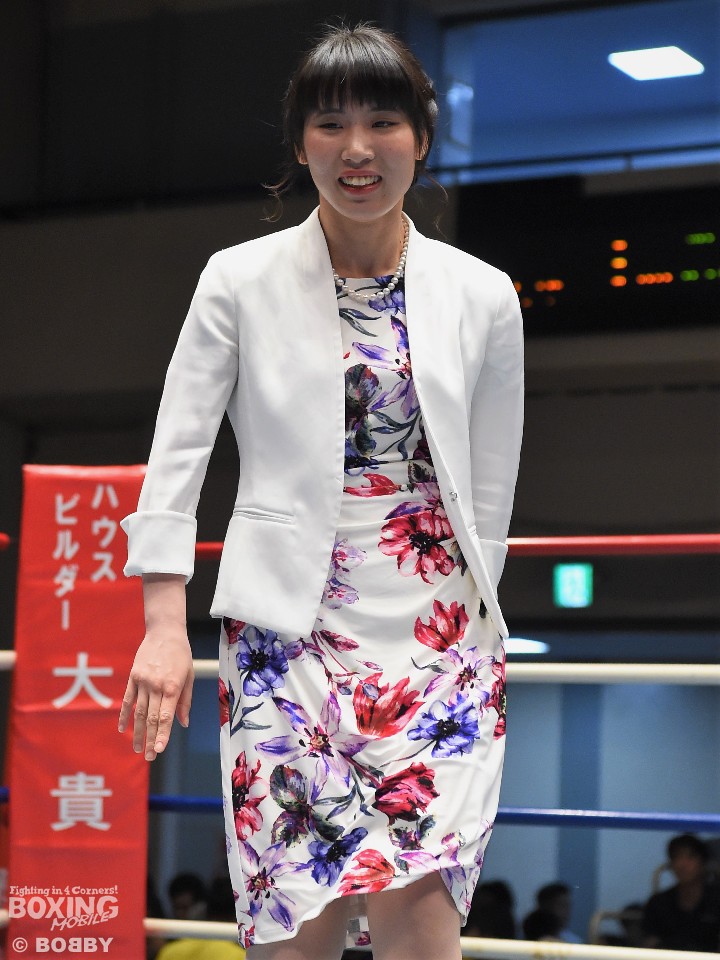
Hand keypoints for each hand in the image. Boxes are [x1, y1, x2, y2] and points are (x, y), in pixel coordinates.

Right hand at [118, 625, 193, 759]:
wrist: (165, 632)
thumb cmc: (181, 655)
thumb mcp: (189, 676)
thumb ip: (185, 701)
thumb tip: (183, 723)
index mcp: (172, 686)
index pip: (165, 716)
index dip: (162, 734)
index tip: (159, 750)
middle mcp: (156, 685)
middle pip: (151, 718)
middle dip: (150, 739)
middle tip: (149, 757)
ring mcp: (143, 682)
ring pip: (138, 712)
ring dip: (137, 732)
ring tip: (137, 749)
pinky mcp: (133, 678)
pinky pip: (128, 700)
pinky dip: (124, 716)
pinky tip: (122, 729)